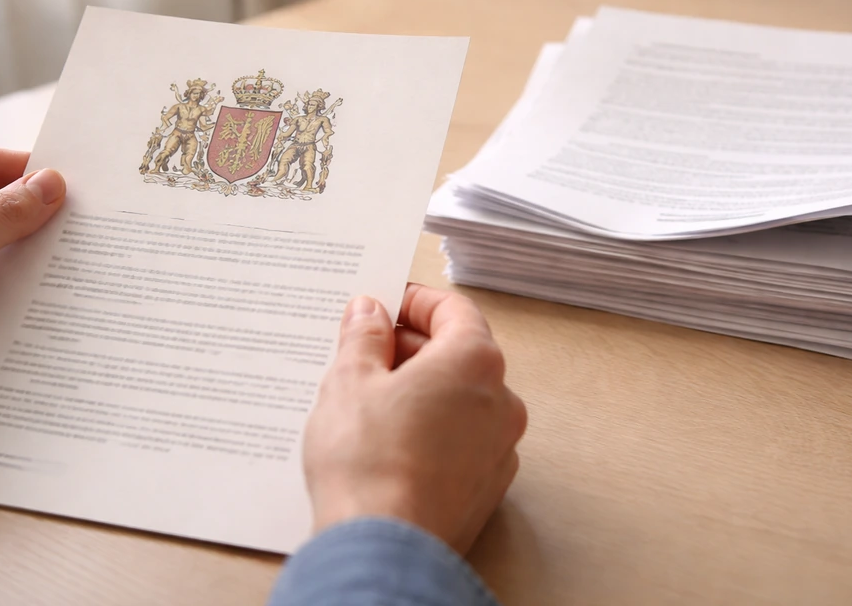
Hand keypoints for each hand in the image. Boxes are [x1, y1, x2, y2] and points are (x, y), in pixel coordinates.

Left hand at [0, 149, 65, 336]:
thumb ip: (2, 215)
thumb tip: (48, 185)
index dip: (25, 170)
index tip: (68, 182)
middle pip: (2, 207)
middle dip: (39, 215)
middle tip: (81, 221)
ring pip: (9, 250)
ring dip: (37, 258)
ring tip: (74, 260)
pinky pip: (7, 290)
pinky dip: (29, 293)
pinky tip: (54, 296)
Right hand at [303, 284, 527, 555]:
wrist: (383, 549)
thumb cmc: (368, 461)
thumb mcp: (350, 380)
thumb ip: (363, 336)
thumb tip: (369, 312)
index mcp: (474, 361)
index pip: (453, 309)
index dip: (415, 301)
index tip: (384, 304)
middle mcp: (501, 401)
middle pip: (460, 353)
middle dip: (412, 347)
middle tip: (365, 351)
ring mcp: (499, 448)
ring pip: (461, 400)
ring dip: (422, 389)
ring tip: (369, 399)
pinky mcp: (487, 488)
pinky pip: (461, 441)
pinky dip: (432, 429)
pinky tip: (389, 441)